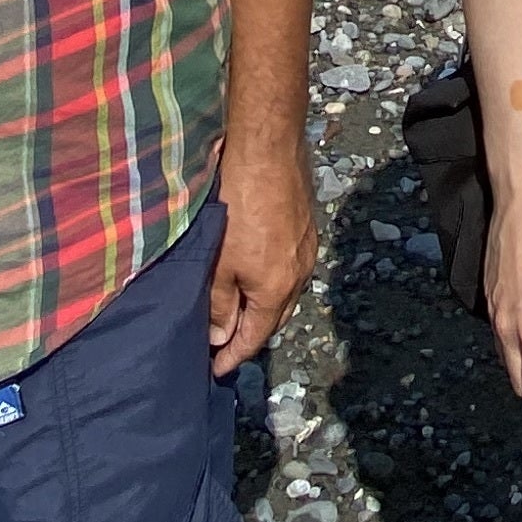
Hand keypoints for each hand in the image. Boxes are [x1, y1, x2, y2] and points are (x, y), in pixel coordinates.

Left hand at [206, 148, 316, 373]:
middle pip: (275, 318)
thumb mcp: (218, 262)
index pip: (255, 337)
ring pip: (284, 292)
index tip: (216, 371)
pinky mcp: (305, 227)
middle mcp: (299, 275)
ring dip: (262, 306)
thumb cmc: (238, 205)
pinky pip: (289, 268)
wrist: (268, 150)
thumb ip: (219, 303)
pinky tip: (254, 271)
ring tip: (237, 310)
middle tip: (224, 344)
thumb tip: (222, 336)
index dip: (234, 356)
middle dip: (251, 334)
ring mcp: (306, 250)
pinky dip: (270, 281)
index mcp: (277, 290)